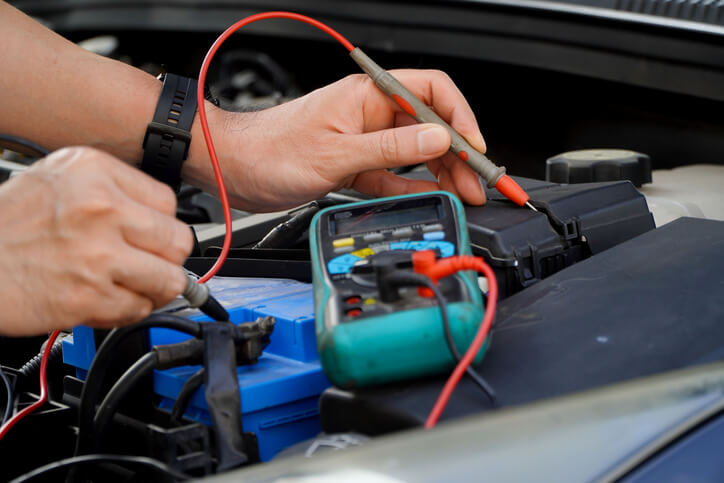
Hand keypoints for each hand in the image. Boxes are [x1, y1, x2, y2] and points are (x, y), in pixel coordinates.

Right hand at [0, 147, 192, 335]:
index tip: (153, 234)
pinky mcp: (89, 297)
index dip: (162, 222)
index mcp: (94, 172)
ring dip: (157, 287)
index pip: (168, 202)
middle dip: (168, 257)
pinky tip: (110, 297)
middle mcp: (100, 209)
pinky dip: (130, 309)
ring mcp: (97, 256)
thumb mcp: (58, 177)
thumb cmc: (9, 224)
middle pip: (178, 241)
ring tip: (136, 283)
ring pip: (170, 280)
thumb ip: (113, 188)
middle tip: (152, 262)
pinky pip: (139, 309)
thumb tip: (160, 214)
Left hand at [186, 70, 486, 211]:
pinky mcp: (353, 165)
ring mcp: (363, 140)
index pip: (431, 92)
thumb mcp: (335, 153)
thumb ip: (390, 148)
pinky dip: (413, 185)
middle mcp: (369, 114)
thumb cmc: (269, 150)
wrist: (232, 168)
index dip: (460, 117)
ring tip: (465, 194)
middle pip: (429, 127)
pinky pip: (394, 174)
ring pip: (415, 153)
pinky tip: (432, 196)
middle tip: (479, 183)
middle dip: (458, 154)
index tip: (475, 147)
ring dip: (441, 174)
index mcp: (367, 95)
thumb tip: (438, 139)